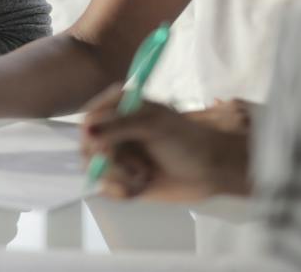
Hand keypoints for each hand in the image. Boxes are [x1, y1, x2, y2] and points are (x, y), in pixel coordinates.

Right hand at [79, 84, 251, 201]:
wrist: (213, 171)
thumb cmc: (187, 141)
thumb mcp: (153, 126)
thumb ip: (118, 126)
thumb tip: (87, 132)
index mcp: (121, 108)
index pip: (89, 117)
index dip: (91, 134)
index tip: (103, 147)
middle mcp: (117, 131)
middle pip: (87, 146)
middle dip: (107, 160)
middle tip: (129, 166)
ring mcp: (121, 157)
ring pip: (96, 170)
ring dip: (118, 176)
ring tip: (143, 175)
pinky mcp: (125, 180)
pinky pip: (107, 189)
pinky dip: (122, 191)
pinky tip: (141, 187)